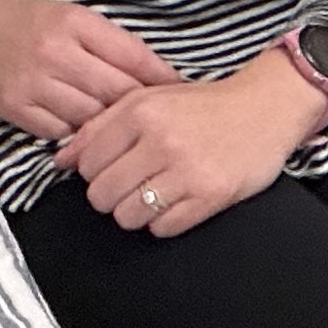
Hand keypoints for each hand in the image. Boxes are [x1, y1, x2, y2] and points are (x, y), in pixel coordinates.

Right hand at [0, 0, 179, 141]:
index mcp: (76, 23)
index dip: (162, 79)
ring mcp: (33, 83)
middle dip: (140, 110)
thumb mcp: (70, 17)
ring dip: (108, 127)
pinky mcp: (14, 108)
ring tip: (123, 132)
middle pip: (116, 93)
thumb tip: (156, 76)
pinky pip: (59, 133)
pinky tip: (83, 134)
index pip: (134, 56)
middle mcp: (55, 52)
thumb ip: (109, 43)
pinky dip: (75, 135)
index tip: (183, 93)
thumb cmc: (24, 22)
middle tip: (159, 123)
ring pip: (90, 118)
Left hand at [61, 55, 325, 236]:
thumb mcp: (149, 99)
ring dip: (138, 211)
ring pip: (128, 217)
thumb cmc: (203, 105)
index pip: (87, 164)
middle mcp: (161, 140)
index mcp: (140, 112)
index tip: (115, 167)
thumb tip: (61, 159)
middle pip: (102, 196)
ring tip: (157, 192)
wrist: (265, 107)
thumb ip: (100, 125)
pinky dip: (165, 221)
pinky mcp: (210, 195)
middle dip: (113, 195)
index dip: (96, 172)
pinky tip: (178, 200)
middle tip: (135, 183)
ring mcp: (187, 170)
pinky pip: (163, 228)